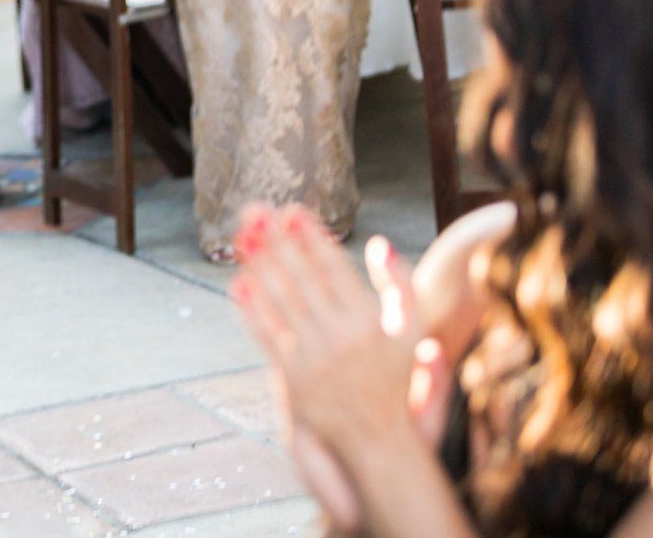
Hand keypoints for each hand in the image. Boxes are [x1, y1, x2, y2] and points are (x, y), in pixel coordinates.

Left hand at [232, 206, 423, 458]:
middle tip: (254, 210)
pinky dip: (251, 308)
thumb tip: (379, 241)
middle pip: (301, 278)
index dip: (310, 237)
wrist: (379, 442)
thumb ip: (401, 285)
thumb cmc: (395, 376)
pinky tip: (238, 282)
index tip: (291, 210)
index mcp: (370, 322)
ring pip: (280, 302)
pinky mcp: (293, 380)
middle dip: (276, 241)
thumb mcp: (413, 332)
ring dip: (258, 265)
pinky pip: (267, 336)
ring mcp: (315, 361)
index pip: (333, 268)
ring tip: (241, 235)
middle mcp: (342, 339)